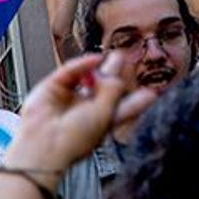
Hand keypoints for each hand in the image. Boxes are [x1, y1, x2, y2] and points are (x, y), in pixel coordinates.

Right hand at [5, 53, 156, 174]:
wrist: (45, 143)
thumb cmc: (74, 140)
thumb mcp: (106, 114)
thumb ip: (112, 89)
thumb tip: (108, 69)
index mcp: (103, 121)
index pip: (123, 107)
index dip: (138, 100)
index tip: (153, 91)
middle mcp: (86, 109)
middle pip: (105, 88)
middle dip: (117, 74)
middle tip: (129, 60)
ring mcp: (69, 98)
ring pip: (87, 77)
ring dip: (101, 67)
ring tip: (116, 55)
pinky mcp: (52, 88)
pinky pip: (70, 71)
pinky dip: (82, 64)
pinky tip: (95, 58)